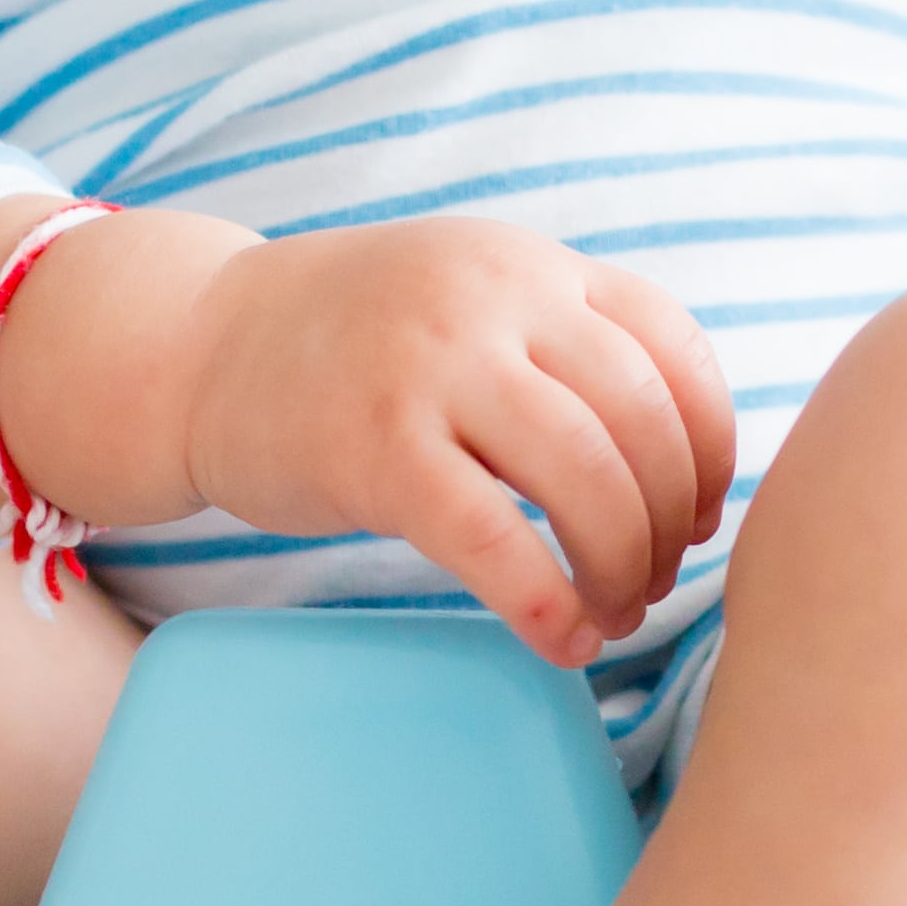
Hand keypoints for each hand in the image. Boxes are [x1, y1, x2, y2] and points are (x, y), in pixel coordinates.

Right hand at [169, 222, 739, 667]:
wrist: (195, 346)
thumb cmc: (354, 349)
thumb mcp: (472, 302)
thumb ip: (566, 347)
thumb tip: (689, 465)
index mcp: (533, 267)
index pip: (675, 353)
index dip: (710, 451)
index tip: (701, 516)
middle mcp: (494, 301)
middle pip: (642, 426)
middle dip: (667, 525)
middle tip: (652, 583)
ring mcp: (433, 369)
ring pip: (585, 481)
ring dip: (621, 568)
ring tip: (610, 613)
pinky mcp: (374, 448)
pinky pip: (493, 540)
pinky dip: (546, 603)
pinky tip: (558, 639)